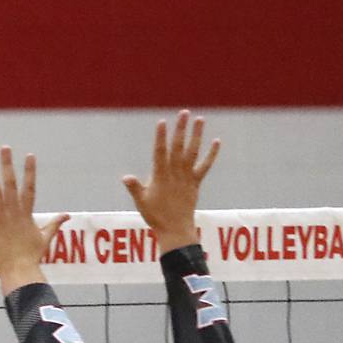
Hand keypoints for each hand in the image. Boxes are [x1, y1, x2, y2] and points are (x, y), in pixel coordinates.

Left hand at [0, 148, 69, 295]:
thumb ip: (55, 224)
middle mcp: (14, 212)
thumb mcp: (45, 238)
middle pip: (11, 184)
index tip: (30, 155)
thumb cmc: (32, 256)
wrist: (18, 271)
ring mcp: (1, 219)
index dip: (30, 171)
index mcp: (27, 214)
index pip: (29, 187)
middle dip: (8, 165)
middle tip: (5, 148)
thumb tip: (67, 215)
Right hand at [122, 110, 220, 254]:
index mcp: (160, 176)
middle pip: (178, 147)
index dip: (160, 137)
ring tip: (200, 119)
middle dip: (180, 129)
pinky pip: (205, 166)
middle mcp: (175, 173)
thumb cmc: (155, 216)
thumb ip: (134, 188)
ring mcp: (187, 177)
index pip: (160, 152)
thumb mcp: (141, 202)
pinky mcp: (196, 183)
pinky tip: (217, 142)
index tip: (162, 122)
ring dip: (196, 135)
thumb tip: (125, 177)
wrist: (175, 229)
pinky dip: (211, 154)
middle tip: (184, 113)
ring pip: (193, 152)